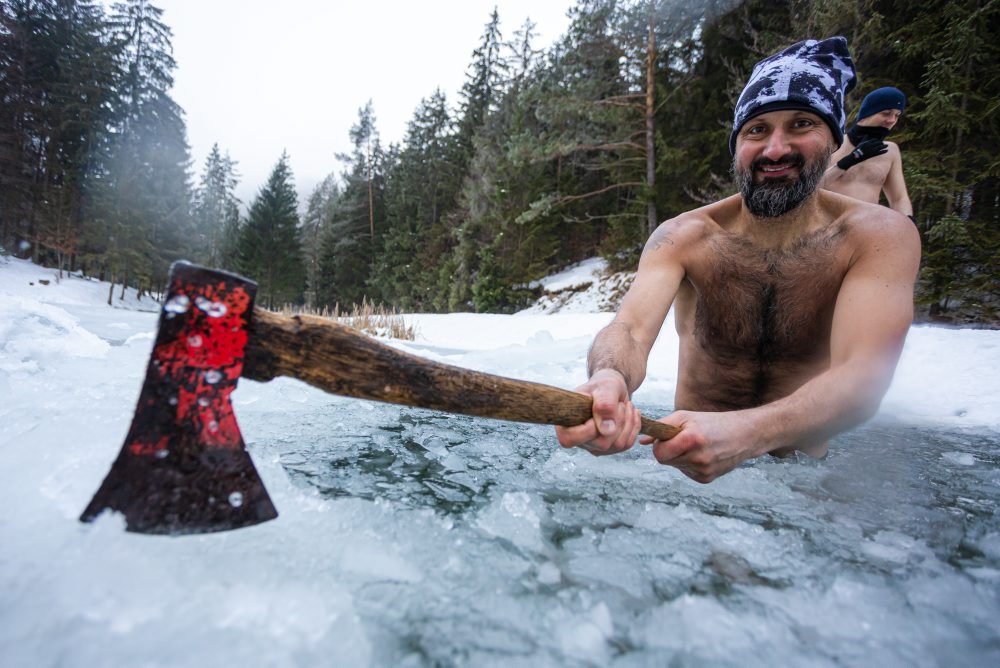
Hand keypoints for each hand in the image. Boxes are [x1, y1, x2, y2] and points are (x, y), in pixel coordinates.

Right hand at [555, 369, 641, 455]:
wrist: (611, 389)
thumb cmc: (603, 384)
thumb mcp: (605, 387)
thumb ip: (604, 404)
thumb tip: (607, 430)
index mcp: (565, 423)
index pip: (570, 439)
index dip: (589, 429)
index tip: (601, 409)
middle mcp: (578, 439)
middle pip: (601, 444)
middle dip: (617, 421)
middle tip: (619, 403)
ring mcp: (593, 446)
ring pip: (617, 445)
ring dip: (628, 422)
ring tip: (626, 406)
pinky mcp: (608, 448)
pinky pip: (626, 444)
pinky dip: (634, 427)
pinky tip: (632, 414)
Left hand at [639, 410, 760, 482]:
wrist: (745, 435)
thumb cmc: (711, 422)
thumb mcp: (686, 417)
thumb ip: (661, 427)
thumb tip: (642, 441)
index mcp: (692, 440)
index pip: (659, 454)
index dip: (659, 446)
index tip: (666, 438)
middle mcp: (699, 458)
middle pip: (665, 461)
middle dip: (668, 451)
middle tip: (681, 440)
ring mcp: (704, 471)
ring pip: (675, 467)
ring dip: (679, 457)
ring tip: (695, 445)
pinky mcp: (706, 479)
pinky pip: (686, 472)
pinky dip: (689, 463)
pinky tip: (702, 454)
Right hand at [836, 138, 887, 169]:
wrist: (854, 157)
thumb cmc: (857, 150)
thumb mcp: (860, 144)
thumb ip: (864, 139)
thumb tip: (867, 135)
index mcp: (867, 142)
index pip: (874, 140)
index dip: (877, 140)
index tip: (879, 141)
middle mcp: (869, 146)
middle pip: (877, 143)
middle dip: (881, 143)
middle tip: (884, 143)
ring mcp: (870, 150)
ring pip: (879, 147)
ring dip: (884, 146)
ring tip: (887, 146)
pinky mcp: (871, 155)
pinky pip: (879, 153)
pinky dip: (883, 151)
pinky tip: (886, 150)